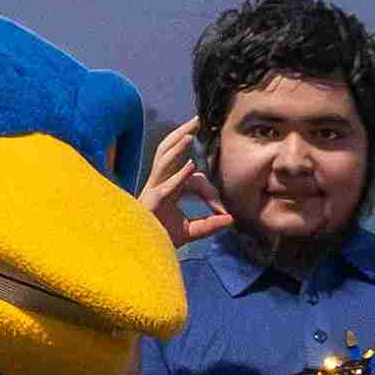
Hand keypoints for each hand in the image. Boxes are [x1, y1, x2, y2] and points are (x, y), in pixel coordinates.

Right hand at [133, 123, 230, 251]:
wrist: (143, 254)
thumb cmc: (161, 239)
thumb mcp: (191, 231)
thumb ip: (209, 225)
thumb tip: (231, 220)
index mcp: (167, 188)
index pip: (191, 175)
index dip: (210, 190)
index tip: (222, 208)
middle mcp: (158, 184)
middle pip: (167, 152)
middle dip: (181, 133)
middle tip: (197, 119)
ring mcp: (153, 191)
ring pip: (163, 162)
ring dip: (177, 147)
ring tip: (191, 134)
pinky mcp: (153, 203)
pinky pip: (167, 186)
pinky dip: (179, 175)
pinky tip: (190, 166)